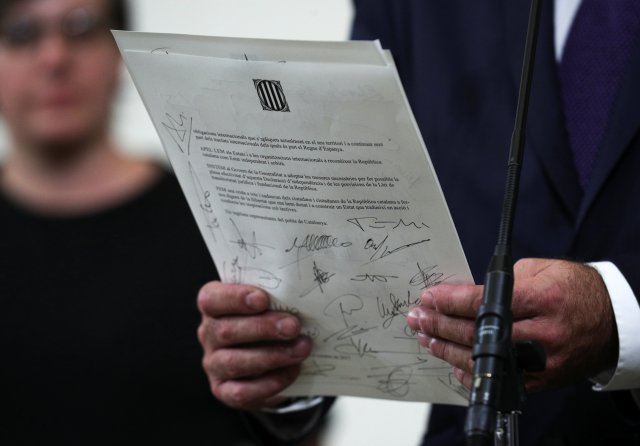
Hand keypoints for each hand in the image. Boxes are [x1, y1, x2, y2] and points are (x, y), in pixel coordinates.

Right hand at [197, 282, 311, 409]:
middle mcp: (208, 334)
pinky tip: (292, 370)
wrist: (271, 359)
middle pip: (225, 331)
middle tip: (293, 326)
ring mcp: (213, 364)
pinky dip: (269, 383)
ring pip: (234, 362)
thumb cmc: (270, 319)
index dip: (235, 298)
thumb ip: (276, 298)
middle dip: (263, 328)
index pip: (211, 299)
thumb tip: (298, 297)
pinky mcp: (224, 390)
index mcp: (214, 306)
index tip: (263, 299)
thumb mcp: (270, 304)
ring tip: (301, 349)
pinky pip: (242, 392)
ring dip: (271, 356)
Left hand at [406, 258, 617, 391]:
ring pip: (483, 360)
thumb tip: (464, 294)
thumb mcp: (542, 270)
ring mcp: (542, 363)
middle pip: (478, 334)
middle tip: (418, 318)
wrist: (610, 323)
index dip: (451, 301)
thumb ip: (503, 282)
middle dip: (440, 326)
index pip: (485, 303)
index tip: (428, 297)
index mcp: (544, 300)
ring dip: (448, 349)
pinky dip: (471, 371)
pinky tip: (451, 361)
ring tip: (426, 338)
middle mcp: (543, 335)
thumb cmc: (574, 290)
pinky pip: (498, 379)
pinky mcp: (541, 381)